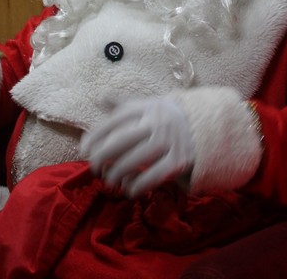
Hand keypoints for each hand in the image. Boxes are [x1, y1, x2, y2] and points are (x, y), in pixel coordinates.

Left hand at [80, 96, 194, 197]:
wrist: (203, 126)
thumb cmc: (165, 119)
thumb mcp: (147, 106)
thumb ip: (123, 105)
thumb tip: (101, 97)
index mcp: (147, 107)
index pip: (116, 120)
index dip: (96, 135)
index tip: (83, 149)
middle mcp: (158, 121)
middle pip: (123, 139)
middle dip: (103, 156)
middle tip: (93, 168)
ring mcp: (171, 141)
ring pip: (136, 159)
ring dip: (118, 173)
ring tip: (110, 181)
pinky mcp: (180, 160)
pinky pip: (155, 175)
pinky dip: (139, 184)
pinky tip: (129, 190)